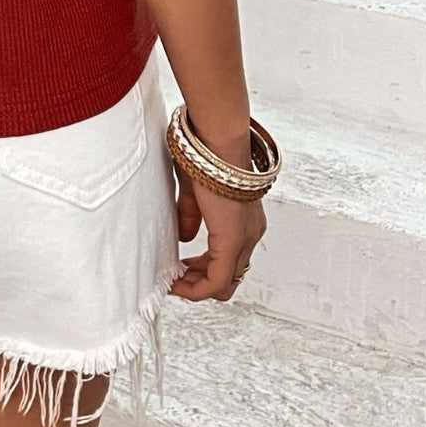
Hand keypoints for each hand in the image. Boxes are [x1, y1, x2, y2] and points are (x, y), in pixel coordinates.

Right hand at [168, 162, 266, 300]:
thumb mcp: (195, 190)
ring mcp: (244, 239)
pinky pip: (218, 280)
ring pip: (225, 282)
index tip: (181, 267)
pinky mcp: (232, 240)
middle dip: (199, 280)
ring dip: (197, 286)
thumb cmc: (205, 154)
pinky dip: (197, 287)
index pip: (230, 258)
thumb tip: (185, 236)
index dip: (204, 268)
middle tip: (176, 277)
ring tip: (175, 281)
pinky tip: (178, 281)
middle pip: (229, 276)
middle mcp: (250, 233)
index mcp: (244, 220)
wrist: (217, 139)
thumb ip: (191, 214)